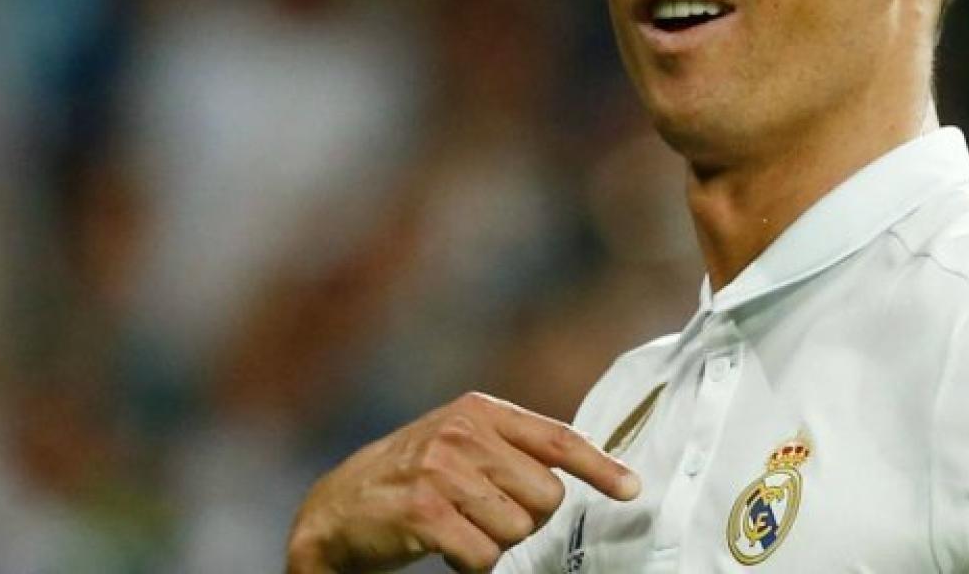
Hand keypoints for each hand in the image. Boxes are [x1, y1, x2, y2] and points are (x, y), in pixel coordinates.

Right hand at [285, 391, 640, 572]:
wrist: (337, 506)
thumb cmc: (411, 475)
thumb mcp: (460, 441)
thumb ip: (511, 446)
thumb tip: (577, 468)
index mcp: (481, 409)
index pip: (558, 438)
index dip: (600, 467)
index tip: (630, 489)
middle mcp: (463, 432)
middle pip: (546, 496)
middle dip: (525, 518)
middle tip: (486, 515)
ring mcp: (442, 470)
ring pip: (518, 528)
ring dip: (494, 541)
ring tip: (460, 526)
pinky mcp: (423, 510)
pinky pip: (483, 556)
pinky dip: (471, 564)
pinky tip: (445, 547)